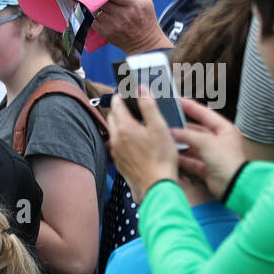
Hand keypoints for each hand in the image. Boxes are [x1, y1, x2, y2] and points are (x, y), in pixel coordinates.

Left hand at [91, 0, 170, 54]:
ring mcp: (113, 24)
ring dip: (90, 3)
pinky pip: (92, 20)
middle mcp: (123, 14)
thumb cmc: (145, 18)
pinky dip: (88, 13)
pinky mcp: (106, 32)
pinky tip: (87, 8)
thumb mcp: (146, 0)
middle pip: (103, 0)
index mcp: (134, 4)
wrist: (144, 42)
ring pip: (95, 10)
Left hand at [106, 88, 179, 203]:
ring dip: (121, 123)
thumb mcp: (159, 127)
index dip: (123, 96)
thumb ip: (148, 106)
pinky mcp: (118, 160)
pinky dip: (123, 137)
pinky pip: (116, 143)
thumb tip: (140, 88)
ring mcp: (115, 150)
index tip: (130, 93)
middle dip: (120, 108)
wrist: (156, 185)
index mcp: (124, 127)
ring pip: (113, 130)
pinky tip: (136, 140)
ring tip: (136, 123)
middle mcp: (115, 138)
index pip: (116, 103)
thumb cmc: (161, 157)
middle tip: (134, 107)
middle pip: (112, 116)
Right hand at [169, 98, 246, 199]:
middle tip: (167, 120)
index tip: (177, 100)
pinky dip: (181, 158)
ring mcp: (212, 154)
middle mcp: (218, 140)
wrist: (234, 185)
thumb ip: (187, 135)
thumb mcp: (206, 142)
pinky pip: (190, 160)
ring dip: (180, 143)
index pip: (204, 113)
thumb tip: (171, 131)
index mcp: (224, 129)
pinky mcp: (206, 167)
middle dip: (182, 127)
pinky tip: (171, 154)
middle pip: (196, 130)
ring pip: (192, 145)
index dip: (190, 106)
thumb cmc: (226, 160)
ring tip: (165, 137)